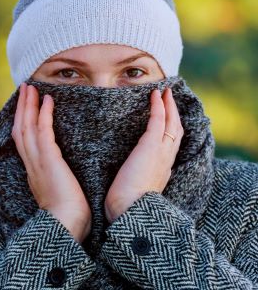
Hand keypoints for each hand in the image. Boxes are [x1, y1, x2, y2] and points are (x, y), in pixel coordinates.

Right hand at [11, 83, 91, 243]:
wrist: (67, 226)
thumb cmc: (70, 216)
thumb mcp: (60, 194)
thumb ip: (60, 180)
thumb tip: (66, 174)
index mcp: (34, 173)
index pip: (24, 142)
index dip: (23, 123)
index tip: (26, 108)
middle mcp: (31, 164)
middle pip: (20, 129)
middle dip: (21, 108)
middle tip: (24, 89)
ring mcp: (37, 162)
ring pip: (26, 127)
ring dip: (28, 106)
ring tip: (30, 88)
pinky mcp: (48, 160)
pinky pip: (42, 132)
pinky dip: (43, 115)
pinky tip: (47, 101)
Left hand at [104, 87, 183, 222]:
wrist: (128, 211)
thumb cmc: (125, 206)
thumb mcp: (133, 190)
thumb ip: (134, 181)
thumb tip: (126, 178)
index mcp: (162, 171)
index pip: (171, 146)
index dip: (171, 130)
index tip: (169, 119)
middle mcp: (166, 160)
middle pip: (176, 131)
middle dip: (175, 113)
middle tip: (171, 97)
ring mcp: (161, 152)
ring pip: (171, 123)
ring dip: (169, 105)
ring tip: (165, 91)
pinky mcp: (151, 146)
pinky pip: (158, 120)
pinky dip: (158, 106)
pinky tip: (155, 95)